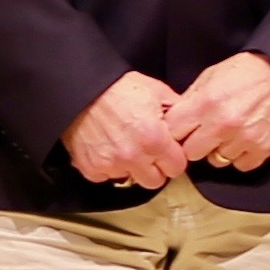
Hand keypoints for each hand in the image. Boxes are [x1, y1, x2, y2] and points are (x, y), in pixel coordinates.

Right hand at [64, 72, 187, 190]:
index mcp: (154, 140)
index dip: (173, 159)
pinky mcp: (91, 168)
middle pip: (155, 181)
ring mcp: (110, 165)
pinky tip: (107, 148)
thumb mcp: (155, 90)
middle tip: (147, 151)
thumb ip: (176, 110)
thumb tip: (188, 121)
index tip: (167, 152)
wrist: (80, 87)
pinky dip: (107, 167)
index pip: (177, 168)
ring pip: (130, 179)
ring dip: (130, 168)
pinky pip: (106, 177)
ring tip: (124, 145)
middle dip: (154, 168)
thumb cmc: (117, 87)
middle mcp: (133, 157)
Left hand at [159, 52, 269, 173]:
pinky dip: (241, 156)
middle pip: (190, 153)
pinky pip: (240, 165)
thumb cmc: (248, 72)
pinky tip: (245, 140)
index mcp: (205, 103)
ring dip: (219, 149)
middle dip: (194, 144)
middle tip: (203, 134)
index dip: (175, 131)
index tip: (181, 129)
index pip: (172, 131)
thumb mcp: (212, 75)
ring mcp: (243, 140)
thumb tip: (174, 117)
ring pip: (216, 161)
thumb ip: (191, 98)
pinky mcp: (262, 150)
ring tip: (229, 133)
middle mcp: (222, 124)